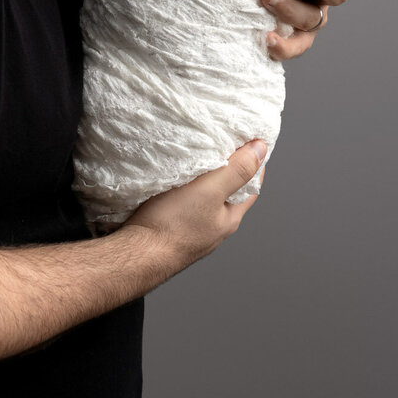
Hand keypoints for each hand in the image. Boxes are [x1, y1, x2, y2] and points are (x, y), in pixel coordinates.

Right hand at [123, 139, 266, 265]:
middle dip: (226, 171)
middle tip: (220, 146)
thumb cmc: (172, 225)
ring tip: (193, 161)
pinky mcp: (170, 232)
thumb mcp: (210, 190)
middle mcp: (213, 228)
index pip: (251, 187)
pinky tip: (170, 185)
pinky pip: (183, 207)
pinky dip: (182, 192)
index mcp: (229, 218)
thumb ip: (236, 170)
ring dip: (201, 182)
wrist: (136, 254)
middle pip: (227, 194)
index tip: (251, 144)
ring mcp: (192, 232)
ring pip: (203, 201)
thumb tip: (261, 149)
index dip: (254, 164)